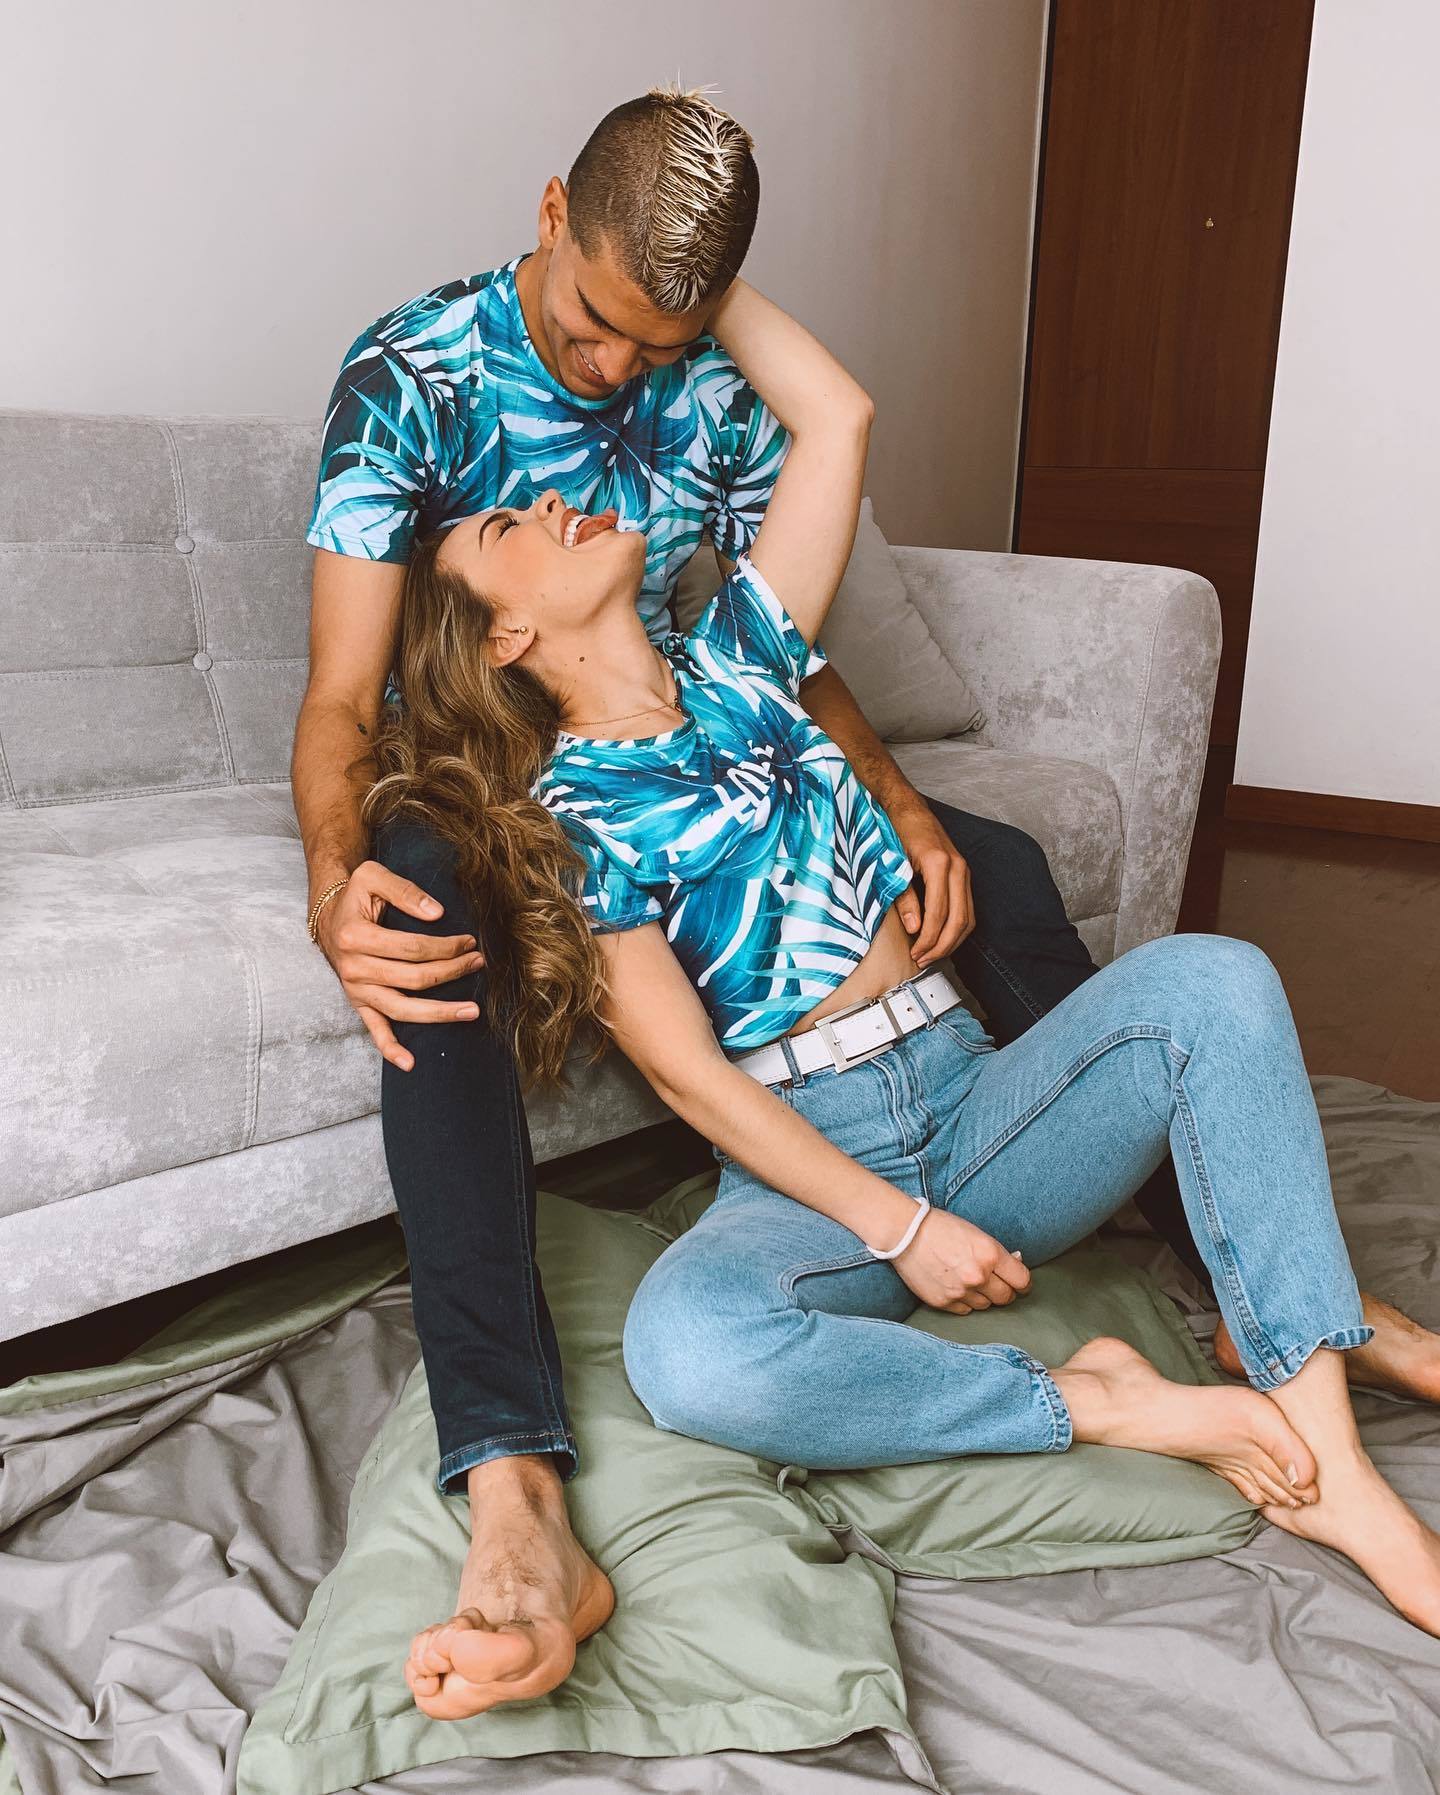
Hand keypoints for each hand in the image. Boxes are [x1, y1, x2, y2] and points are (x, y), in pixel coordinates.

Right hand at [313, 860, 485, 1071]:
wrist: (330, 916)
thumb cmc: (356, 895)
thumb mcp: (373, 876)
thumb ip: (405, 890)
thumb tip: (437, 913)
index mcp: (357, 937)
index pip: (413, 947)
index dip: (446, 947)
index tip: (469, 943)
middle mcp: (354, 968)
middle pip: (414, 978)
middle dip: (452, 972)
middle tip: (478, 963)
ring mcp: (356, 990)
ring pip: (402, 1009)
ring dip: (439, 1012)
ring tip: (472, 1011)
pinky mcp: (359, 1004)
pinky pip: (374, 1032)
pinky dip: (391, 1050)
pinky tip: (411, 1063)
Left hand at [888, 796, 974, 966]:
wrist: (905, 806)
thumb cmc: (896, 831)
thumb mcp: (893, 864)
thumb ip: (904, 897)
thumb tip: (914, 928)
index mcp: (939, 864)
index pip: (939, 914)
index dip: (927, 939)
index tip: (914, 953)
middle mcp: (957, 867)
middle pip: (959, 920)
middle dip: (941, 946)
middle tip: (922, 960)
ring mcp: (963, 869)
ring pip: (968, 917)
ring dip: (951, 940)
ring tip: (931, 954)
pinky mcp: (962, 872)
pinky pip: (967, 907)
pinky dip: (957, 927)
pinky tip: (942, 937)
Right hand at [891, 1207, 1029, 1313]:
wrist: (904, 1234)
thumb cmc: (941, 1228)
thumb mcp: (976, 1233)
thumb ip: (996, 1253)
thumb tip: (1017, 1263)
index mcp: (990, 1254)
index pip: (1022, 1280)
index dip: (1023, 1283)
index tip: (1020, 1284)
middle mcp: (978, 1276)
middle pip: (1006, 1297)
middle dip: (1005, 1291)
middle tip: (997, 1284)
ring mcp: (960, 1292)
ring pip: (986, 1305)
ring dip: (983, 1296)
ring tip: (969, 1281)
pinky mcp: (943, 1303)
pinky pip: (965, 1310)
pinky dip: (965, 1301)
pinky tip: (956, 1286)